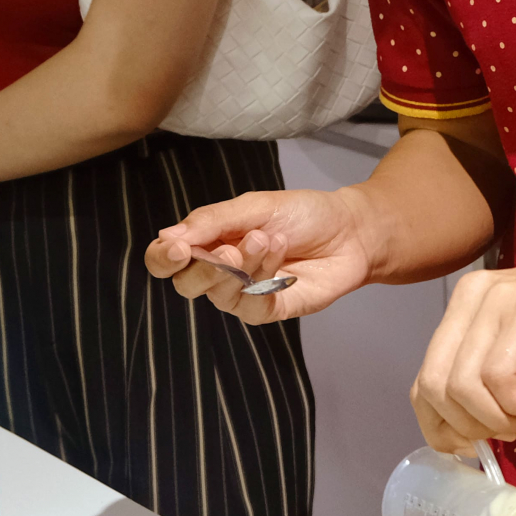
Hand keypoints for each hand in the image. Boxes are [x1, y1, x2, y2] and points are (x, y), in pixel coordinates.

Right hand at [145, 187, 374, 324]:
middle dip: (204, 267)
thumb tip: (167, 236)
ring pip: (219, 295)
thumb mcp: (255, 206)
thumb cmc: (303, 214)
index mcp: (208, 242)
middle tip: (231, 247)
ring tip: (267, 239)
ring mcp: (244, 294)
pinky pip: (250, 306)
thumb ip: (212, 221)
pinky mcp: (269, 309)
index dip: (164, 258)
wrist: (351, 229)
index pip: (167, 259)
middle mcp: (219, 271)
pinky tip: (280, 253)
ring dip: (242, 266)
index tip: (178, 248)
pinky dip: (263, 277)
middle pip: (186, 283)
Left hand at [410, 215, 515, 448]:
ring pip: (461, 386)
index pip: (424, 379)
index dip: (440, 425)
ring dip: (498, 419)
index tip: (474, 446)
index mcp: (466, 310)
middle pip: (433, 386)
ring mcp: (496, 301)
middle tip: (514, 433)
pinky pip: (496, 376)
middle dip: (469, 427)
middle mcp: (471, 299)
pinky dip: (515, 405)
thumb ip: (498, 394)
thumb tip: (475, 434)